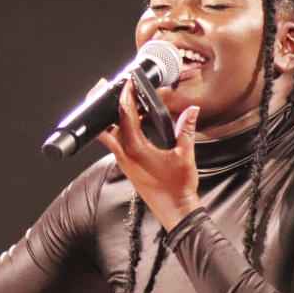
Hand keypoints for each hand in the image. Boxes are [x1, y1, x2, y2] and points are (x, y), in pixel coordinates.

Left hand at [97, 78, 200, 231]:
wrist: (174, 210)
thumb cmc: (178, 187)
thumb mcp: (185, 155)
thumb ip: (186, 130)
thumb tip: (191, 110)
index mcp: (135, 149)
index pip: (125, 116)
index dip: (125, 96)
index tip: (128, 83)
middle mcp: (124, 155)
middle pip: (104, 126)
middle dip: (102, 105)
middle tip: (105, 88)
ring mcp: (123, 161)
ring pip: (109, 134)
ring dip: (112, 117)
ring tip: (123, 102)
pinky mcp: (126, 165)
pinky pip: (117, 143)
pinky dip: (121, 129)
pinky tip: (134, 122)